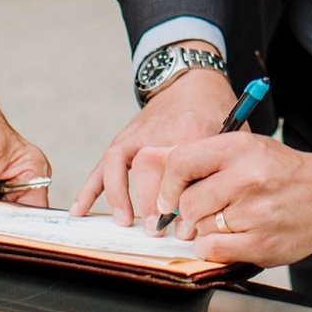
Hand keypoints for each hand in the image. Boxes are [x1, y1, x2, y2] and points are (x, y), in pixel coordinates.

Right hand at [71, 66, 234, 225]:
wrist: (193, 81)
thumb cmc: (216, 112)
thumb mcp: (232, 134)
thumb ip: (225, 167)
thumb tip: (213, 213)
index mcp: (193, 130)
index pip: (183, 170)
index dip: (181, 200)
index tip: (185, 226)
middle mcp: (162, 131)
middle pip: (150, 169)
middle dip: (151, 203)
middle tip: (156, 231)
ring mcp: (139, 133)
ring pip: (120, 164)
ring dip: (119, 195)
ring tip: (125, 221)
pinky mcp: (125, 137)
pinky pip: (104, 164)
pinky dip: (90, 188)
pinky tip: (79, 210)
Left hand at [159, 135, 311, 268]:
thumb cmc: (281, 171)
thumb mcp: (244, 149)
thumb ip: (198, 155)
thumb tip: (147, 157)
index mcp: (240, 147)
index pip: (180, 162)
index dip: (168, 184)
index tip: (171, 197)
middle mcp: (248, 177)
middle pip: (188, 202)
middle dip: (189, 211)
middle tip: (206, 210)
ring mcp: (256, 212)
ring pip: (199, 229)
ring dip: (204, 230)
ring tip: (228, 220)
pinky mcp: (262, 243)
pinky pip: (212, 250)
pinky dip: (213, 248)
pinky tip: (231, 237)